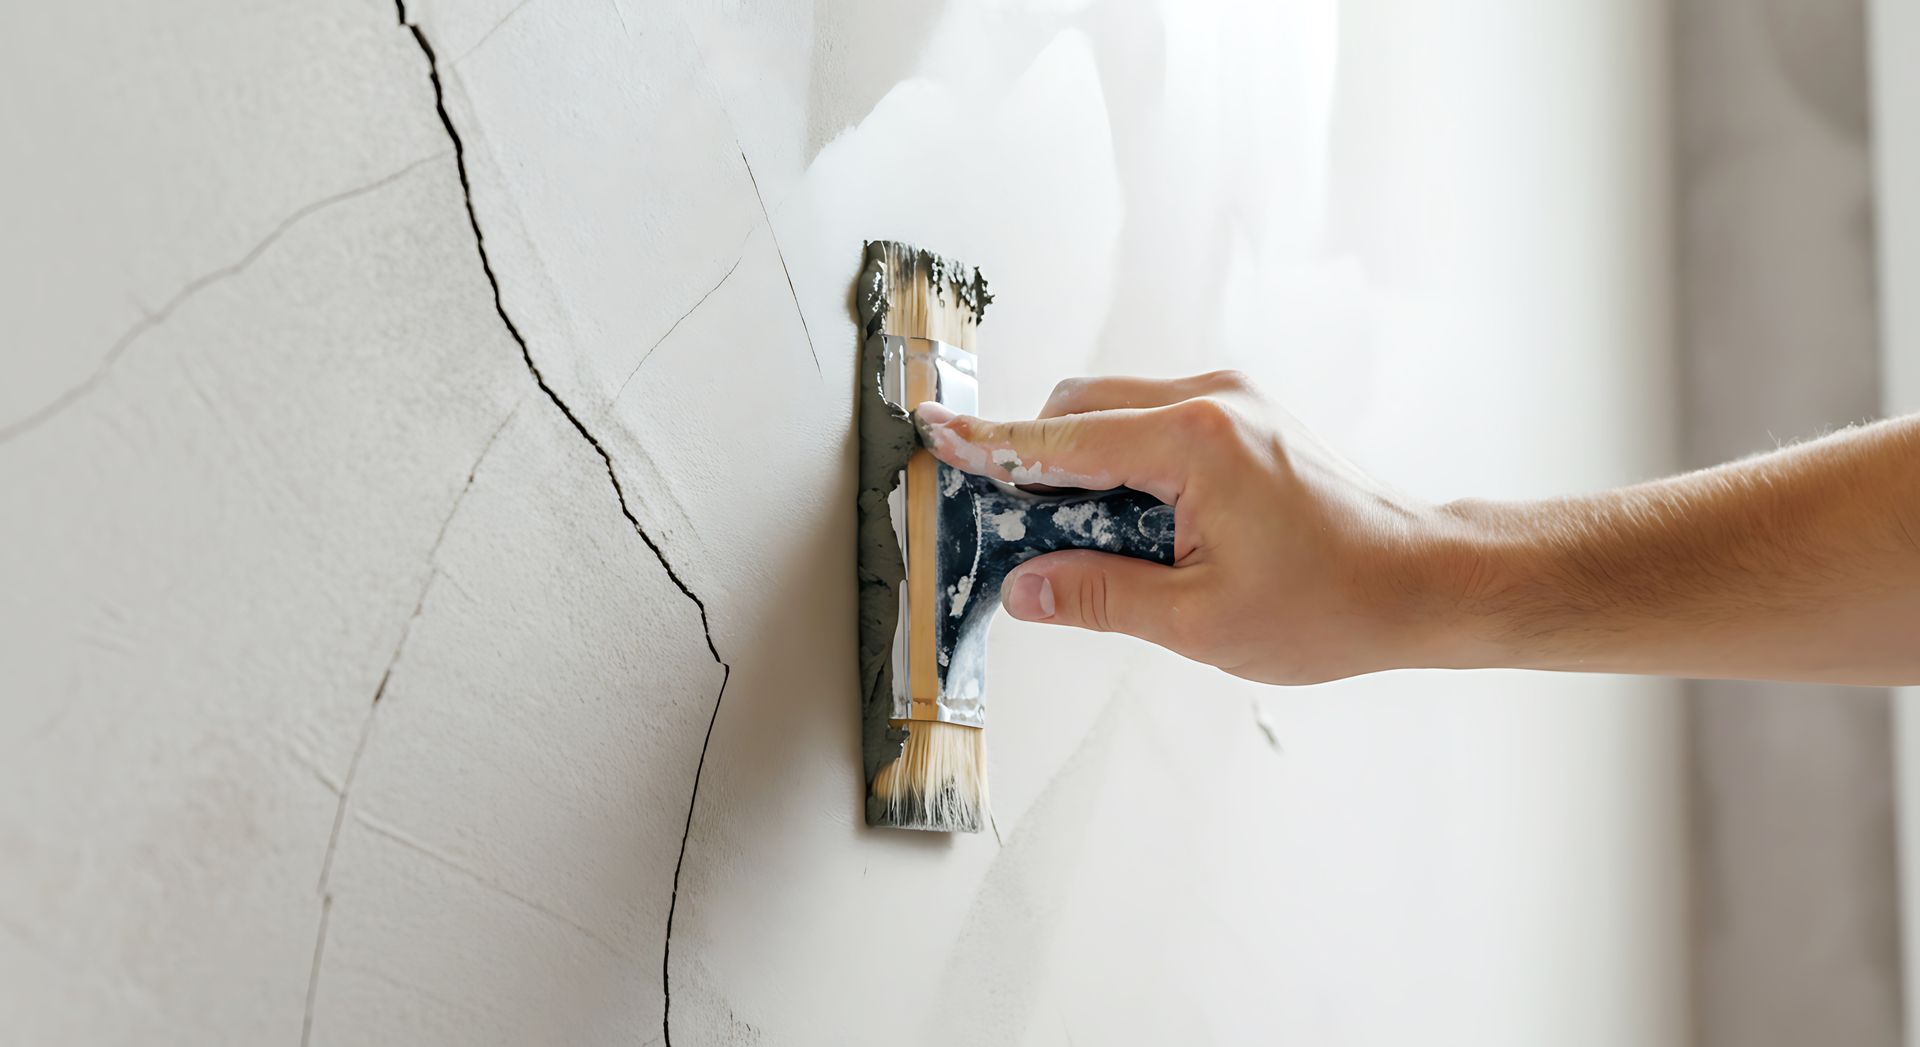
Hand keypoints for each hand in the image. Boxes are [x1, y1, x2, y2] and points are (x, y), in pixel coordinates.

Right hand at [914, 371, 1464, 683]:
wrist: (1425, 581)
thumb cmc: (1335, 602)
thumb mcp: (1200, 622)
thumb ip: (1099, 597)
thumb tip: (1024, 587)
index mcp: (1194, 440)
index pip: (1061, 439)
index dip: (990, 445)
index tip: (934, 431)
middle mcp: (1212, 400)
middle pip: (1082, 409)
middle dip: (1037, 461)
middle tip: (1013, 528)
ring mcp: (1234, 403)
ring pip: (1117, 414)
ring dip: (1085, 467)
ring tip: (1089, 545)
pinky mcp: (1247, 420)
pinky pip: (1156, 425)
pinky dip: (1125, 465)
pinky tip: (1137, 528)